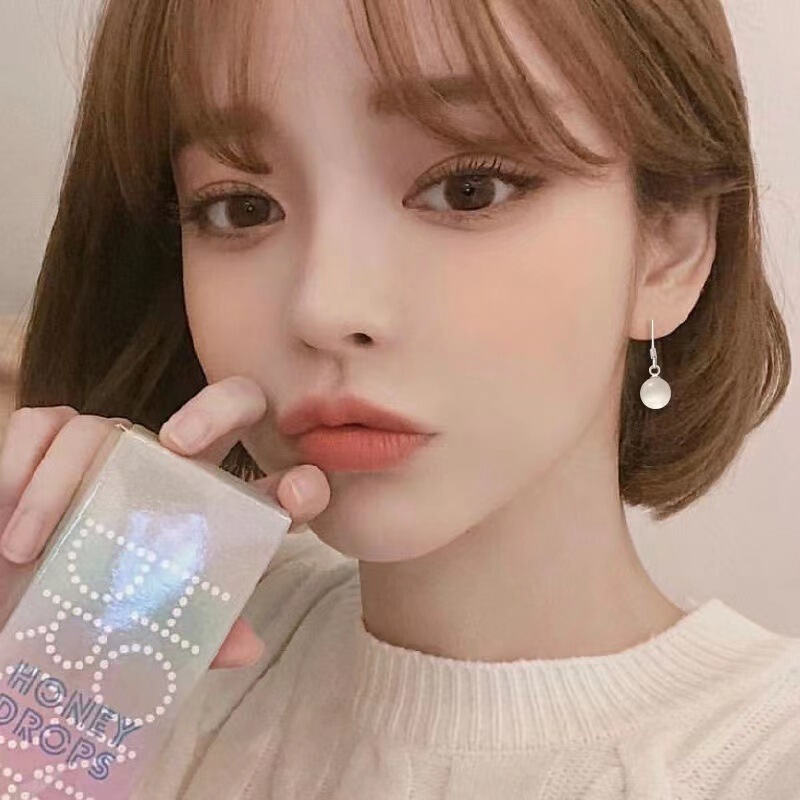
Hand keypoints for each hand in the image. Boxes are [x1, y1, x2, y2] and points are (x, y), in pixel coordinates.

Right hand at [0, 376, 330, 669]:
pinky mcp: (51, 438)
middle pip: (231, 403)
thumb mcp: (151, 633)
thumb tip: (247, 647)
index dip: (302, 486)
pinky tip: (9, 521)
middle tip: (180, 444)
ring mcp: (117, 447)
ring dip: (66, 485)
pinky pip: (48, 424)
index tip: (296, 497)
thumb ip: (200, 636)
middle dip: (218, 410)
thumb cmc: (95, 618)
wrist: (18, 614)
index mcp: (215, 513)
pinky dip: (23, 467)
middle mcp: (178, 467)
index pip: (278, 486)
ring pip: (113, 427)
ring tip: (30, 551)